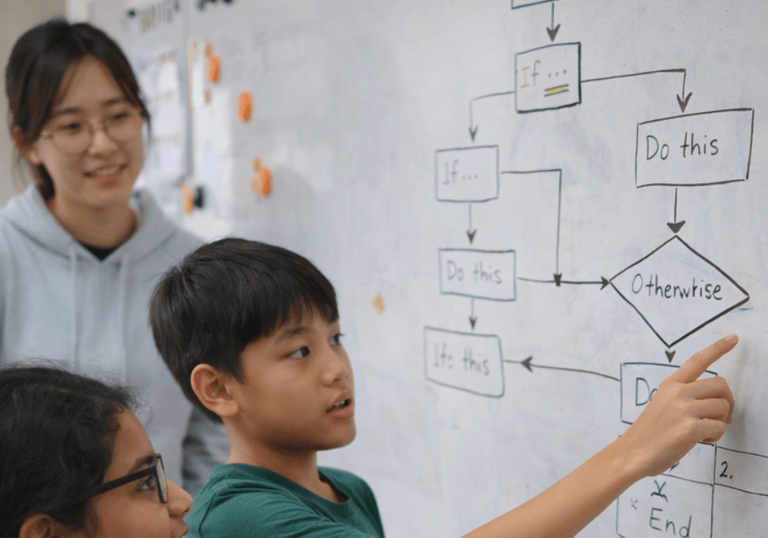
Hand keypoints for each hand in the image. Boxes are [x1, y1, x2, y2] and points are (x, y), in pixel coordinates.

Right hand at [617, 334, 736, 477]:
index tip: (733, 338)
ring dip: (720, 422)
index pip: (697, 361)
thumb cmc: (649, 433)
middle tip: (721, 417)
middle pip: (721, 385)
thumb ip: (685, 397)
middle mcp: (678, 392)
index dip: (717, 348)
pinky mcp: (691, 427)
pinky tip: (699, 440)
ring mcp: (684, 408)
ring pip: (723, 407)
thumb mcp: (662, 404)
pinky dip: (714, 436)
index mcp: (670, 384)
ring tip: (703, 432)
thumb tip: (717, 401)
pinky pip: (720, 427)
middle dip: (727, 402)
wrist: (632, 453)